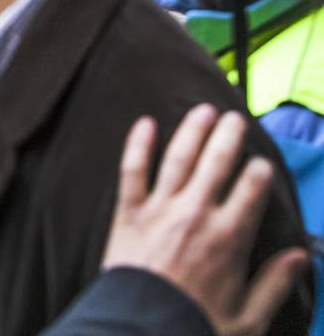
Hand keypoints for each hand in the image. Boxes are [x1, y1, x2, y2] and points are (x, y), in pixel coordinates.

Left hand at [103, 104, 308, 335]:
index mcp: (229, 238)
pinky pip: (132, 171)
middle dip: (228, 137)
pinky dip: (138, 145)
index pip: (251, 190)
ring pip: (179, 159)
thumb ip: (275, 284)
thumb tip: (298, 256)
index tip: (261, 163)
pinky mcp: (128, 213)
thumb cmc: (193, 325)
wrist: (138, 330)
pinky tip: (145, 123)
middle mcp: (196, 215)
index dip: (258, 172)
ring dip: (192, 131)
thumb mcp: (247, 318)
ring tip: (203, 111)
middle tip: (235, 118)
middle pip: (217, 164)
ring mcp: (160, 210)